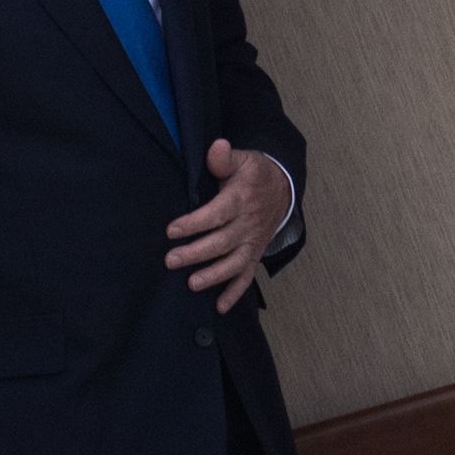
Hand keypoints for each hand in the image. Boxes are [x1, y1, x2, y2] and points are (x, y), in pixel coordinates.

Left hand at [165, 139, 290, 312]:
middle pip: (221, 243)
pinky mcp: (254, 254)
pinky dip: (235, 293)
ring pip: (233, 263)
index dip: (194, 223)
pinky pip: (246, 276)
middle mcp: (247, 225)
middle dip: (196, 253)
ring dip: (213, 276)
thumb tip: (217, 147)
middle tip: (171, 260)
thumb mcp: (242, 159)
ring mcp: (252, 242)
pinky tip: (220, 307)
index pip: (216, 214)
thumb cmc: (254, 174)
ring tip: (192, 284)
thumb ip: (225, 158)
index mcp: (240, 200)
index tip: (172, 230)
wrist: (283, 188)